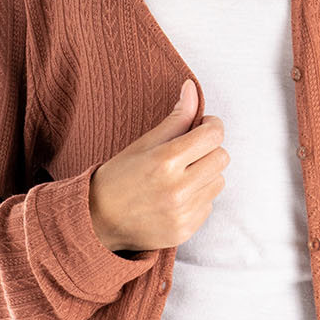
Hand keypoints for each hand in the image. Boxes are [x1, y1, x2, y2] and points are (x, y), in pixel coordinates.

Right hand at [89, 78, 227, 252]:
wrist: (97, 221)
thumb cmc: (118, 177)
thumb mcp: (143, 144)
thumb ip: (175, 118)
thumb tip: (192, 89)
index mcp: (166, 161)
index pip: (213, 136)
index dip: (212, 126)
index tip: (204, 126)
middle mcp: (178, 189)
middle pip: (221, 158)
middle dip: (210, 150)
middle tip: (190, 152)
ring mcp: (183, 213)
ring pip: (218, 182)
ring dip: (205, 175)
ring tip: (180, 177)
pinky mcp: (185, 231)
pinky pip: (208, 205)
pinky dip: (198, 198)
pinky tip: (176, 198)